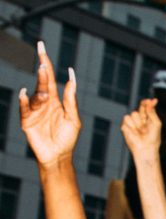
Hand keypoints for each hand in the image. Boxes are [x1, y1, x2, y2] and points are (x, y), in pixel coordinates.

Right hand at [19, 42, 80, 167]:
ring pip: (35, 95)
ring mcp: (34, 111)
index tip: (42, 46)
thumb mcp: (73, 119)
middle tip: (44, 63)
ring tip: (45, 95)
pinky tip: (26, 93)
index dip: (46, 62)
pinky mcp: (27, 120)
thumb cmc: (68, 139)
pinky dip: (24, 100)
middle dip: (42, 72)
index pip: (50, 78)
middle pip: (42, 83)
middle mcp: (44, 103)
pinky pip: (24, 107)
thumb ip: (71, 100)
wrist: (58, 156)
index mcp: (55, 101)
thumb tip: (71, 78)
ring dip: (39, 91)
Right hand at [121, 99, 160, 159]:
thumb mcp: (156, 123)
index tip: (150, 100)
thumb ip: (152, 112)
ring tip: (141, 131)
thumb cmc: (153, 138)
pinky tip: (134, 132)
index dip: (146, 102)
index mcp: (147, 118)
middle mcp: (139, 120)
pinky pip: (126, 119)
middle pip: (138, 109)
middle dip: (143, 114)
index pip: (145, 107)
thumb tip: (149, 102)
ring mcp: (132, 123)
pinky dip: (132, 125)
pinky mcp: (125, 126)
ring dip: (138, 122)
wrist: (146, 148)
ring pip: (133, 113)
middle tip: (146, 123)